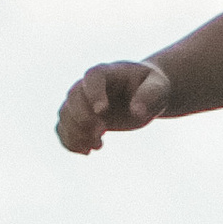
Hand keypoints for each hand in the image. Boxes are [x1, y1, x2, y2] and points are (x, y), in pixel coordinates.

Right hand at [56, 60, 172, 155]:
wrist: (143, 95)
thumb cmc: (152, 88)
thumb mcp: (159, 88)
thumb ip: (150, 95)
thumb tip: (136, 112)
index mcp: (109, 72)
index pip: (93, 77)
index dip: (93, 93)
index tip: (102, 112)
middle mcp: (89, 85)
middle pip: (73, 96)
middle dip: (83, 117)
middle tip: (102, 132)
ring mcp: (82, 102)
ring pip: (64, 114)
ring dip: (76, 133)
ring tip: (98, 145)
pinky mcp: (80, 119)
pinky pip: (63, 129)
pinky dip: (69, 142)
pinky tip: (87, 151)